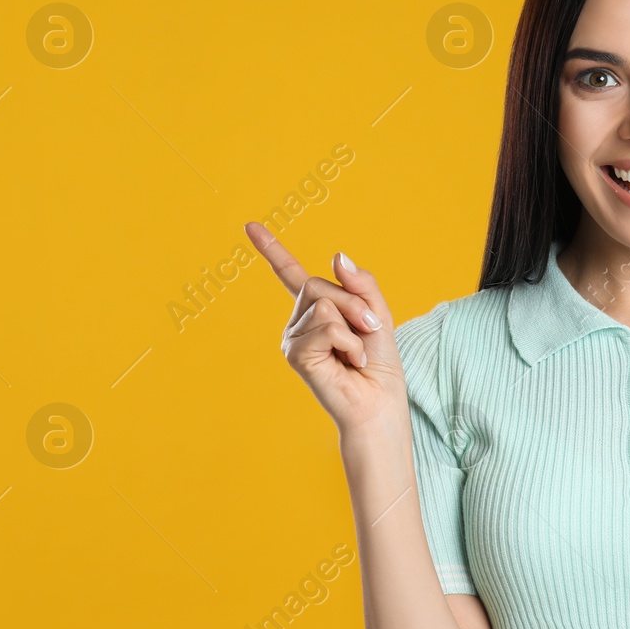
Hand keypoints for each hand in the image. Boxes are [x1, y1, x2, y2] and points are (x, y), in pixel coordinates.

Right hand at [244, 222, 406, 434]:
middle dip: (353, 303)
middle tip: (368, 329)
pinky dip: (349, 343)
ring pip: (324, 303)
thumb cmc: (378, 364)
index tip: (250, 225)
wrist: (379, 402)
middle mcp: (298, 322)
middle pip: (319, 284)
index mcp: (316, 309)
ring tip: (357, 352)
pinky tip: (349, 362)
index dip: (271, 249)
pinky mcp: (295, 354)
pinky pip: (327, 327)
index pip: (290, 274)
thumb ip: (361, 283)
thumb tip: (337, 255)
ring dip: (353, 326)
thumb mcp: (377, 313)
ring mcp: (293, 338)